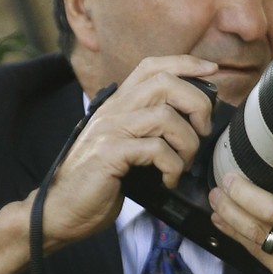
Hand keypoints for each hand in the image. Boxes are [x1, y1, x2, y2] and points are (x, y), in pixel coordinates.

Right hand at [41, 55, 218, 248]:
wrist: (61, 210)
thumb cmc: (98, 182)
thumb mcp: (123, 146)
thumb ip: (146, 128)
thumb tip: (190, 121)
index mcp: (118, 105)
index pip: (151, 66)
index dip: (184, 63)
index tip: (211, 70)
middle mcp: (113, 110)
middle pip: (164, 83)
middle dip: (197, 103)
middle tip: (202, 130)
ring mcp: (110, 130)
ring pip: (165, 116)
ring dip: (186, 143)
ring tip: (182, 164)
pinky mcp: (110, 154)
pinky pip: (156, 149)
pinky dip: (172, 166)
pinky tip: (168, 180)